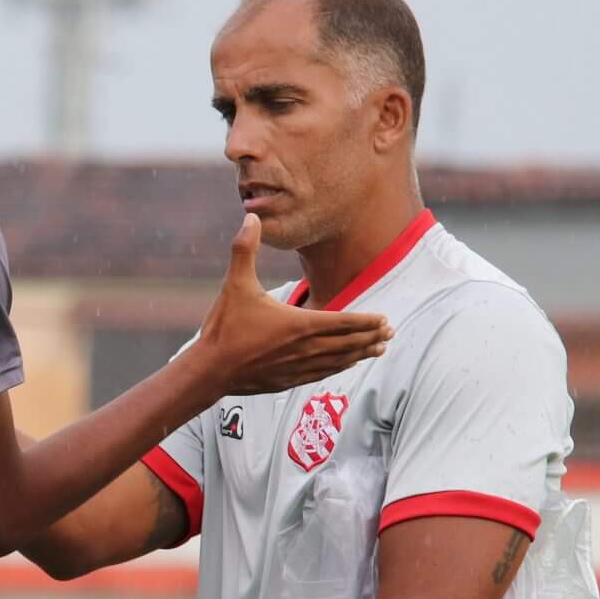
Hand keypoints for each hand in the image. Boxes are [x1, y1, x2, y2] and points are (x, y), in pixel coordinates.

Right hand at [196, 214, 392, 394]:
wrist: (209, 370)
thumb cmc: (224, 328)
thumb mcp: (235, 285)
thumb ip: (245, 250)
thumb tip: (251, 217)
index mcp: (298, 324)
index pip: (343, 322)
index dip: (366, 321)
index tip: (384, 320)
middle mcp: (304, 348)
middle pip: (347, 343)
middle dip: (370, 337)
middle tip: (390, 333)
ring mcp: (298, 367)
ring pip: (338, 361)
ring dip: (360, 354)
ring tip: (377, 350)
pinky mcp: (288, 380)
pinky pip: (322, 374)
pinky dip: (338, 368)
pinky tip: (345, 365)